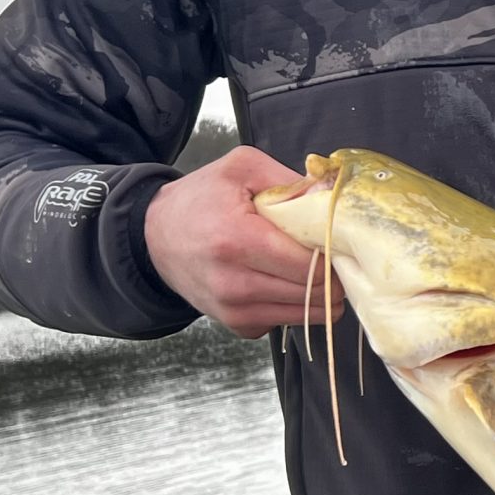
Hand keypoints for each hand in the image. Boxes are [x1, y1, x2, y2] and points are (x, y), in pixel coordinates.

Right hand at [144, 146, 335, 337]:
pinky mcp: (238, 325)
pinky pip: (287, 320)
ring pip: (308, 313)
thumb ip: (289, 180)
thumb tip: (331, 197)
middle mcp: (234, 284)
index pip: (310, 264)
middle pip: (315, 293)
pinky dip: (295, 304)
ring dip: (320, 292)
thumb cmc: (201, 199)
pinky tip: (283, 280)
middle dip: (334, 273)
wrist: (155, 236)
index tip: (338, 239)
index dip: (333, 252)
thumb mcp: (241, 169)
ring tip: (312, 265)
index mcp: (236, 240)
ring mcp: (235, 311)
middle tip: (333, 252)